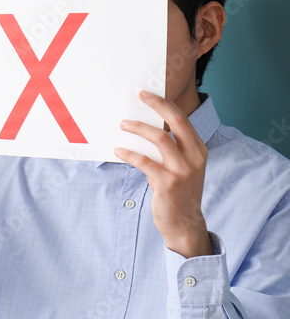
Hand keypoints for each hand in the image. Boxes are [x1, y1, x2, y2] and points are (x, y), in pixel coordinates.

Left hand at [116, 90, 211, 257]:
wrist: (185, 223)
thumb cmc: (177, 192)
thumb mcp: (181, 168)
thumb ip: (171, 150)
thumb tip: (144, 130)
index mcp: (199, 150)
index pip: (183, 120)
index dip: (165, 105)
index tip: (148, 94)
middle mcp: (194, 157)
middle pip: (177, 122)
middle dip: (158, 106)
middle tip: (140, 96)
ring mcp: (182, 171)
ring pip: (161, 139)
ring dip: (139, 129)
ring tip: (123, 125)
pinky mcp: (167, 183)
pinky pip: (145, 162)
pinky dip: (130, 154)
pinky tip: (118, 151)